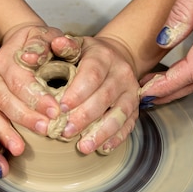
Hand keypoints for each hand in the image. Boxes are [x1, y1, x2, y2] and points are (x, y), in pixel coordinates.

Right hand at [0, 24, 69, 141]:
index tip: (55, 112)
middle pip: (5, 100)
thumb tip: (50, 49)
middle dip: (25, 118)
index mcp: (7, 58)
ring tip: (20, 149)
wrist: (21, 43)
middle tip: (46, 130)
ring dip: (4, 133)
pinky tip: (1, 155)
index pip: (21, 80)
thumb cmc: (42, 42)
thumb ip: (55, 42)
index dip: (37, 97)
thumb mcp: (51, 37)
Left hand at [58, 35, 139, 154]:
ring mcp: (131, 92)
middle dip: (84, 117)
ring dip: (100, 132)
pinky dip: (116, 138)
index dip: (78, 92)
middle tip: (65, 132)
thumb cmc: (86, 56)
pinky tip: (102, 149)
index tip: (62, 107)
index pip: (92, 74)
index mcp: (103, 56)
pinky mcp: (135, 108)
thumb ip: (65, 46)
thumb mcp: (75, 46)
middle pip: (104, 97)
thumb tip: (56, 43)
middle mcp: (121, 73)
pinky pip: (128, 125)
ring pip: (119, 114)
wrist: (116, 57)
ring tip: (83, 147)